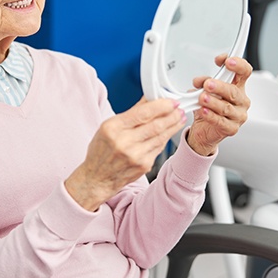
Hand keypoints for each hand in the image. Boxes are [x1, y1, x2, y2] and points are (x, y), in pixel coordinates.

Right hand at [65, 98, 185, 210]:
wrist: (97, 178)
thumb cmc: (101, 151)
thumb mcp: (108, 127)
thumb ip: (130, 113)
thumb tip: (149, 99)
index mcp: (113, 128)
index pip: (142, 113)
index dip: (161, 106)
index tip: (171, 101)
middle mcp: (124, 142)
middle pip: (155, 125)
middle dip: (172, 115)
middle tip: (179, 108)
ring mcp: (135, 155)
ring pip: (161, 136)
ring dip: (173, 125)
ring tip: (179, 117)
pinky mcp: (144, 165)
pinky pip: (159, 147)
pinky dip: (165, 137)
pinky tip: (169, 131)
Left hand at [186, 55, 251, 156]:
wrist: (204, 130)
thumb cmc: (208, 107)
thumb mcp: (204, 90)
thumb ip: (203, 83)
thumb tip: (199, 81)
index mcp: (238, 87)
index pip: (244, 72)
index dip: (238, 65)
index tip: (227, 61)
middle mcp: (241, 101)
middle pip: (234, 91)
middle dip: (220, 86)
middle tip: (208, 83)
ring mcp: (238, 115)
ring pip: (226, 107)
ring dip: (213, 101)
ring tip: (202, 98)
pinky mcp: (231, 129)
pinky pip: (221, 122)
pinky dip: (210, 116)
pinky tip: (203, 111)